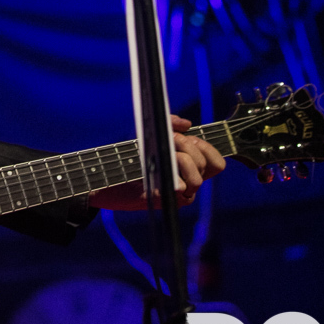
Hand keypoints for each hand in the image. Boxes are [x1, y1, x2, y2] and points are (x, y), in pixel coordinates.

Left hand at [89, 115, 224, 211]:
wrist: (107, 175)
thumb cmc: (130, 155)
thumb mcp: (152, 133)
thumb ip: (170, 123)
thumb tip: (188, 124)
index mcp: (189, 167)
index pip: (216, 163)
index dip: (208, 149)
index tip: (192, 138)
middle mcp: (187, 181)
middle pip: (205, 165)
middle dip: (189, 146)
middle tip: (170, 138)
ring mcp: (178, 193)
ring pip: (197, 179)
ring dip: (183, 160)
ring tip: (166, 154)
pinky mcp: (165, 200)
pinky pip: (181, 190)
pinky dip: (174, 176)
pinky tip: (160, 169)